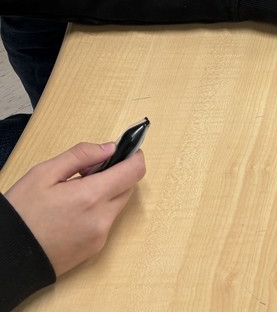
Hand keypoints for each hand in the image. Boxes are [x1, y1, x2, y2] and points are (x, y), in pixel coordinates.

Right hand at [5, 142, 145, 277]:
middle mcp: (102, 219)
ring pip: (118, 205)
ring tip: (76, 191)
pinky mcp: (94, 250)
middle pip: (128, 188)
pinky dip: (99, 211)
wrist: (7, 258)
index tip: (127, 149)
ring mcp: (99, 237)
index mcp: (92, 197)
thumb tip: (109, 148)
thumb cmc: (21, 215)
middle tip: (89, 171)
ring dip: (107, 193)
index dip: (134, 156)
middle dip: (117, 174)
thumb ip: (81, 155)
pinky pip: (106, 222)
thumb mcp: (44, 173)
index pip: (134, 171)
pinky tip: (74, 210)